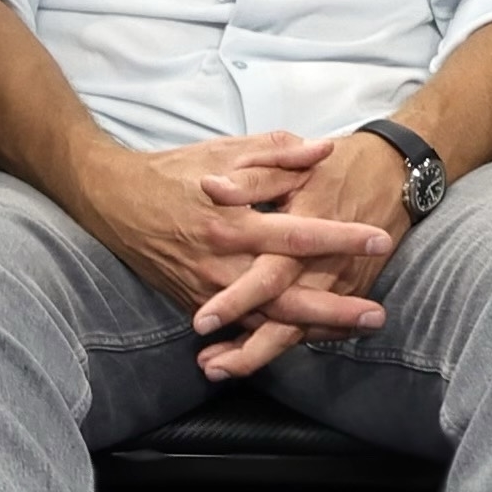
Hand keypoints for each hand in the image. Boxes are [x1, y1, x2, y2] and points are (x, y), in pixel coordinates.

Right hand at [76, 132, 395, 367]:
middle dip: (334, 308)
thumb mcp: (225, 151)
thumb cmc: (174, 171)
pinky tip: (307, 340)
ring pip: (265, 321)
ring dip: (310, 330)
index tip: (380, 239)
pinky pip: (239, 327)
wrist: (111, 199)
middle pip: (287, 295)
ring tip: (353, 332)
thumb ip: (278, 153)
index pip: (298, 234)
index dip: (341, 238)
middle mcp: (221, 262)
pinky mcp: (194, 302)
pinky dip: (271, 338)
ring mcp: (206, 289)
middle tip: (377, 314)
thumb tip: (324, 150)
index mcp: (234, 221)